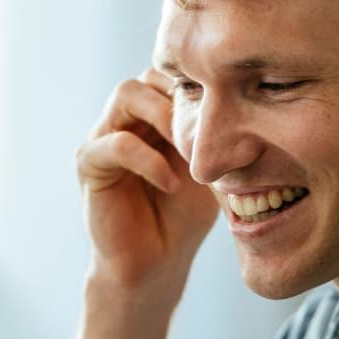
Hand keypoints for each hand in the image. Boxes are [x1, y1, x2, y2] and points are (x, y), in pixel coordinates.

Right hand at [76, 69, 217, 291]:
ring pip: (126, 94)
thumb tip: (248, 106)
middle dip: (181, 96)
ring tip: (189, 150)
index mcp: (152, 116)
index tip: (228, 114)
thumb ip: (216, 137)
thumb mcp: (210, 169)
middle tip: (209, 128)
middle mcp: (125, 120)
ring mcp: (103, 138)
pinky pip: (115, 143)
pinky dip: (148, 159)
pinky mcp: (89, 165)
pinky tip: (171, 183)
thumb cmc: (184, 218)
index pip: (170, 75)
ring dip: (163, 116)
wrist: (155, 264)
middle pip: (147, 75)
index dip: (198, 86)